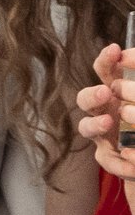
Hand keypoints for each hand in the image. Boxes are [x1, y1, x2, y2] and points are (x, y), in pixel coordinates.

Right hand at [73, 42, 134, 181]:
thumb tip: (126, 55)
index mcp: (115, 91)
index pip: (105, 71)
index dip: (105, 61)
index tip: (114, 50)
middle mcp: (103, 110)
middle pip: (85, 99)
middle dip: (92, 95)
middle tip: (105, 93)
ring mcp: (102, 133)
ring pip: (85, 127)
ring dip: (95, 124)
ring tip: (108, 122)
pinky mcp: (107, 156)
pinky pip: (106, 160)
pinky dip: (120, 163)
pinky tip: (133, 165)